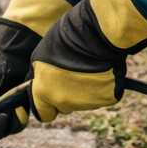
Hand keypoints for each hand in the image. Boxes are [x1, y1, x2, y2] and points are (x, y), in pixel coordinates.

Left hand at [26, 0, 146, 120]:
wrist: (96, 34)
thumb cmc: (65, 39)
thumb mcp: (41, 57)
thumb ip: (41, 77)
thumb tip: (40, 83)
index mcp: (44, 92)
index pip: (44, 113)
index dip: (47, 105)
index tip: (51, 97)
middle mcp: (64, 101)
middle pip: (64, 106)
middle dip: (66, 95)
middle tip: (72, 74)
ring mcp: (87, 102)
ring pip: (83, 101)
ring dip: (84, 89)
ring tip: (87, 66)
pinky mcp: (107, 98)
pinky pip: (102, 95)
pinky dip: (102, 86)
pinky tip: (102, 69)